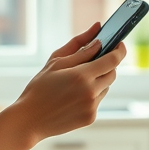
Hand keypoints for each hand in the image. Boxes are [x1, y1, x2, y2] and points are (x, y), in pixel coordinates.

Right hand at [0, 24, 125, 149]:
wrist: (29, 120)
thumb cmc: (39, 88)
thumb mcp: (56, 61)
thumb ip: (79, 45)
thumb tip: (97, 30)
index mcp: (81, 75)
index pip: (113, 59)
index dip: (119, 50)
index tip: (119, 43)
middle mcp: (91, 92)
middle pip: (112, 73)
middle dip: (106, 64)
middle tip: (92, 61)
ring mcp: (92, 107)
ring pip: (106, 87)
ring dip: (98, 80)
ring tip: (76, 82)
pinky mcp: (91, 117)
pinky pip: (98, 100)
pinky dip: (91, 94)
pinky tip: (73, 96)